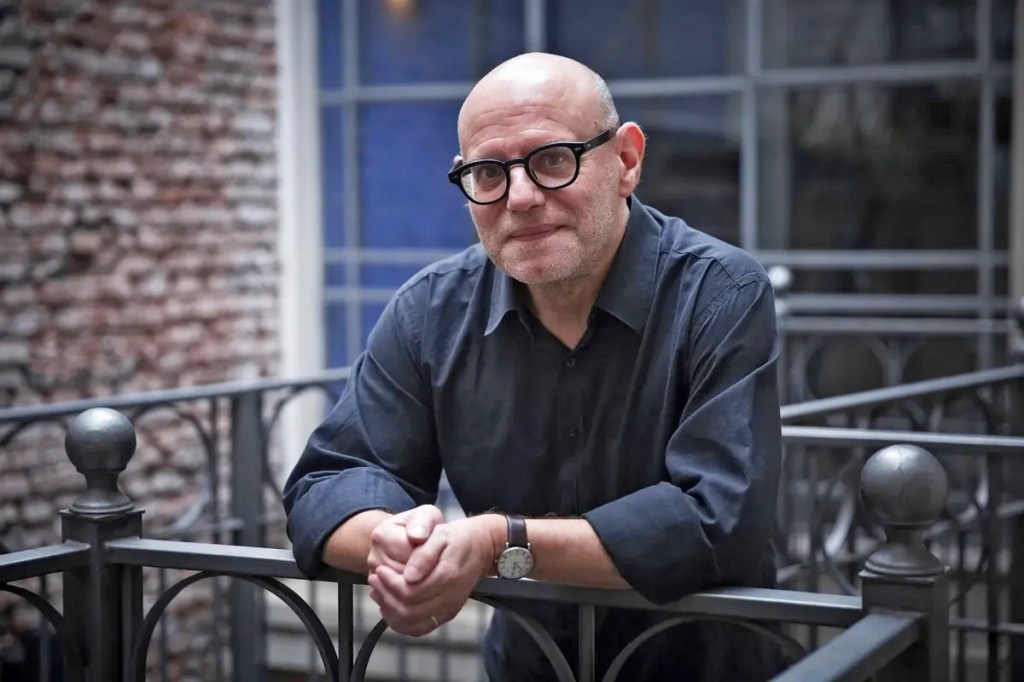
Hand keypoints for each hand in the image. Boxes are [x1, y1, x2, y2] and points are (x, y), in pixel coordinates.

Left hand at [368, 514, 501, 636]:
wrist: (481, 546)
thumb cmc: (459, 537)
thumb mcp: (440, 533)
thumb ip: (423, 554)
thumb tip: (408, 576)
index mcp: (447, 576)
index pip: (410, 591)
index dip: (390, 583)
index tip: (379, 570)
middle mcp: (450, 597)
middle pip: (409, 610)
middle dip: (386, 595)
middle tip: (375, 579)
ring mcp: (449, 608)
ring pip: (411, 623)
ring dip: (390, 610)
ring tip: (378, 590)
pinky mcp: (446, 613)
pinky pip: (419, 628)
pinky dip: (400, 621)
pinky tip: (390, 605)